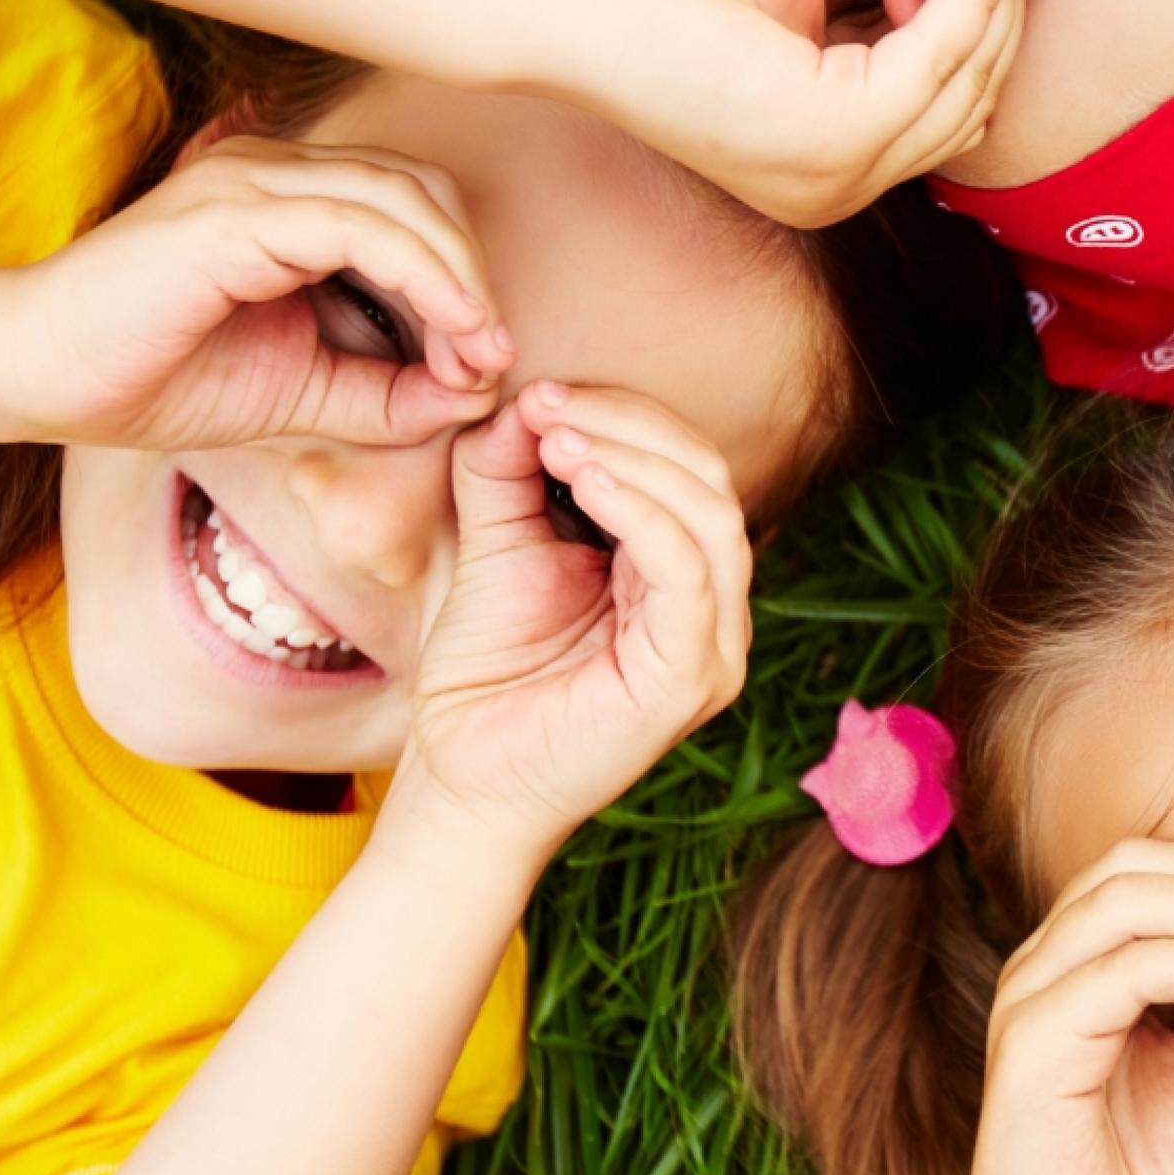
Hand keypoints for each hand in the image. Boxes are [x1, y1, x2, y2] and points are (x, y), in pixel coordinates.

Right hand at [0, 137, 510, 449]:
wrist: (37, 379)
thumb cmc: (154, 380)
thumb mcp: (303, 394)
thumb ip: (387, 394)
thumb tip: (476, 396)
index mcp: (287, 199)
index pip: (413, 208)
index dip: (466, 278)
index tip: (487, 362)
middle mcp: (275, 170)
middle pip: (423, 192)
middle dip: (473, 274)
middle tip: (493, 356)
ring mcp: (252, 180)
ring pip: (402, 199)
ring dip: (460, 277)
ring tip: (483, 349)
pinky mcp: (233, 211)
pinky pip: (357, 225)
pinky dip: (422, 275)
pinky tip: (450, 330)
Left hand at [390, 384, 751, 853]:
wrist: (460, 781)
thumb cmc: (485, 677)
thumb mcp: (496, 547)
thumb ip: (508, 472)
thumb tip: (523, 399)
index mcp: (678, 575)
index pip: (683, 467)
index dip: (622, 415)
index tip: (540, 393)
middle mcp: (712, 608)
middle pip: (707, 478)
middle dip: (629, 424)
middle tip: (548, 403)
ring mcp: (713, 645)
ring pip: (710, 516)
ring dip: (634, 459)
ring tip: (559, 438)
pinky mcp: (691, 677)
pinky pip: (688, 574)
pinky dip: (643, 513)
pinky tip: (585, 480)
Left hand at [526, 0, 1024, 229]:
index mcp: (827, 154)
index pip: (948, 99)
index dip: (980, 13)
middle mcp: (834, 186)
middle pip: (973, 99)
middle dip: (998, 5)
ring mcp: (831, 178)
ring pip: (967, 87)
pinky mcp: (825, 143)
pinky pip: (936, 69)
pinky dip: (963, 0)